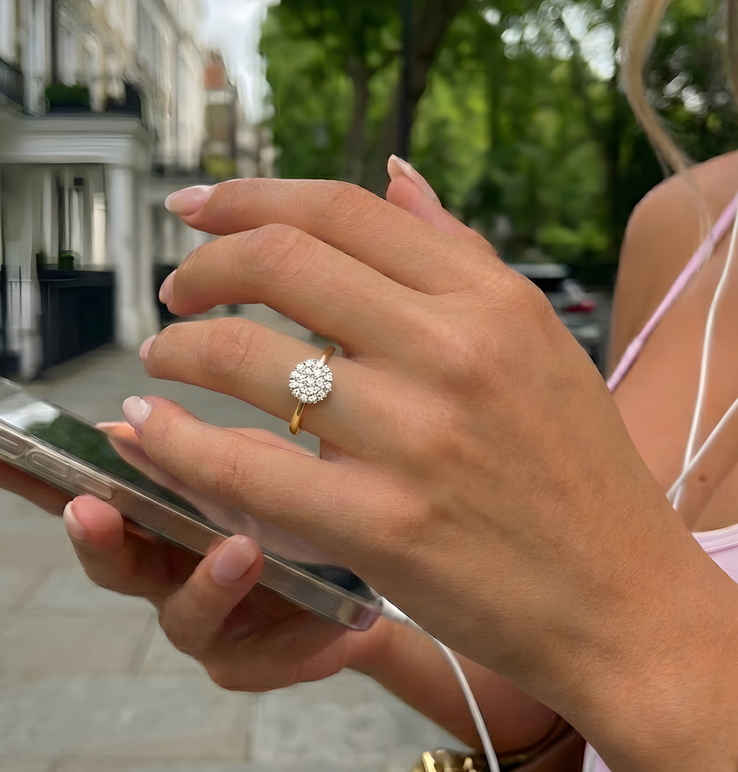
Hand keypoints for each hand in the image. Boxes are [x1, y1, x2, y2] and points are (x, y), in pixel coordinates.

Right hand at [0, 431, 382, 691]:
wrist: (373, 573)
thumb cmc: (303, 505)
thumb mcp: (259, 462)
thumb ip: (200, 452)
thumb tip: (125, 423)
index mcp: (160, 513)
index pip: (83, 490)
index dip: (25, 475)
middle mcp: (169, 567)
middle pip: (111, 561)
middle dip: (95, 536)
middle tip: (87, 508)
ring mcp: (208, 619)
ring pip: (182, 615)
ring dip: (209, 582)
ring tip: (244, 551)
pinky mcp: (255, 662)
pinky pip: (265, 658)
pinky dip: (297, 640)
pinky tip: (331, 626)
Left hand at [140, 175, 737, 771]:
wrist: (622, 599)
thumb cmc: (576, 468)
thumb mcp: (535, 337)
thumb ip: (457, 250)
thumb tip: (394, 171)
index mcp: (488, 298)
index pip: (340, 209)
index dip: (247, 196)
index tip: (194, 206)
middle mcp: (452, 351)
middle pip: (282, 261)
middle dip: (202, 267)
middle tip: (175, 290)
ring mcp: (416, 439)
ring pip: (248, 357)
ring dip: (180, 348)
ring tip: (162, 358)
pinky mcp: (384, 528)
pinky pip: (247, 468)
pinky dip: (177, 441)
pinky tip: (150, 427)